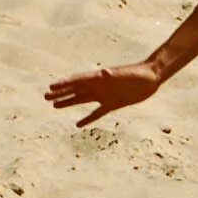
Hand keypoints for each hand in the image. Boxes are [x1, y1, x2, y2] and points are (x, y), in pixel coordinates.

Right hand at [45, 61, 162, 126]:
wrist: (152, 77)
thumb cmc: (140, 74)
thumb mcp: (127, 74)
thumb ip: (115, 75)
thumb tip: (103, 72)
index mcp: (100, 78)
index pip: (78, 81)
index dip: (65, 84)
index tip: (51, 87)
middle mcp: (99, 86)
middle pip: (76, 90)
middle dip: (61, 93)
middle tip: (45, 96)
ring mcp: (105, 95)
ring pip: (82, 100)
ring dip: (69, 102)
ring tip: (54, 106)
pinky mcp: (113, 104)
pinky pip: (97, 113)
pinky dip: (88, 118)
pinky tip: (78, 124)